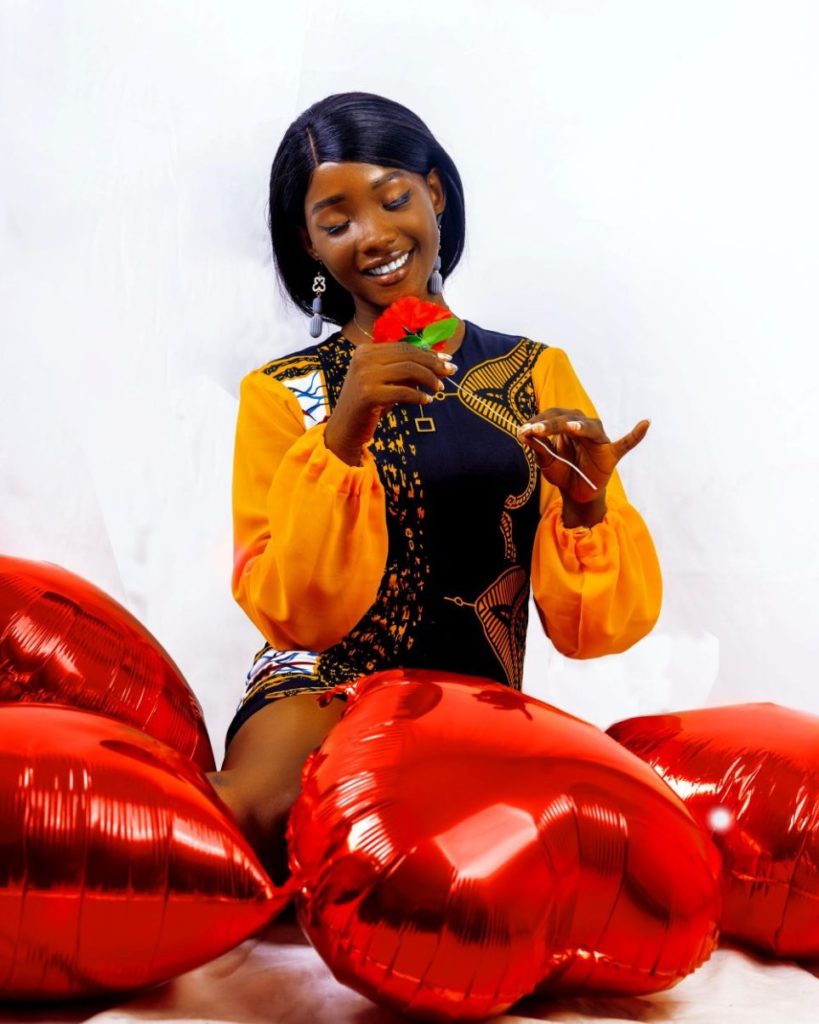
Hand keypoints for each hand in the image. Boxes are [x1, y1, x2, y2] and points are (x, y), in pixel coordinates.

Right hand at [325, 342, 457, 464]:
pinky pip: (403, 391)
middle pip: (408, 355)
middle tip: (451, 371)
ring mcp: (365, 376)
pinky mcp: (369, 394)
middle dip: (433, 362)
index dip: (428, 352)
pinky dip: (419, 395)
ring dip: (429, 378)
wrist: (344, 429)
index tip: (446, 358)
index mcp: (365, 351)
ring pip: (408, 369)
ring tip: (439, 388)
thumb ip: (404, 371)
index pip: (403, 347)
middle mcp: (363, 359)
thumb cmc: (368, 406)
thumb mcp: (385, 383)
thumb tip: (438, 363)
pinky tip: (427, 400)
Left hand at [517, 407, 649, 504]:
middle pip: (568, 419)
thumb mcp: (546, 461)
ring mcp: (600, 439)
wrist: (576, 492)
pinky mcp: (612, 453)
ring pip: (590, 428)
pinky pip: (626, 443)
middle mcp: (584, 426)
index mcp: (567, 424)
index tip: (522, 430)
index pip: (552, 416)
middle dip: (550, 424)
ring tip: (569, 427)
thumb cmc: (562, 471)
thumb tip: (523, 433)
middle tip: (534, 430)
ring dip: (579, 426)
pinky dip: (636, 434)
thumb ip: (538, 447)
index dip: (538, 422)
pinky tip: (646, 424)